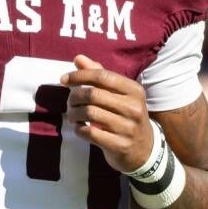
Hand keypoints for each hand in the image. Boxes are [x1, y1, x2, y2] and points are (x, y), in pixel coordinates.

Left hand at [61, 54, 152, 172]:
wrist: (144, 150)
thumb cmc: (125, 116)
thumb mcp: (118, 95)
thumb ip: (99, 75)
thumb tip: (78, 58)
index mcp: (134, 90)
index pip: (102, 75)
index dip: (80, 75)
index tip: (64, 79)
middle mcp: (134, 107)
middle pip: (93, 94)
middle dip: (74, 96)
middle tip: (69, 102)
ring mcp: (128, 128)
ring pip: (89, 113)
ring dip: (74, 113)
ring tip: (72, 115)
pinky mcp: (120, 145)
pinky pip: (90, 133)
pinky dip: (79, 129)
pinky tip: (80, 128)